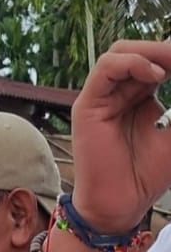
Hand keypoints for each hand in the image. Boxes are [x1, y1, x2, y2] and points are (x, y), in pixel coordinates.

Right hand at [71, 39, 170, 231]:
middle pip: (137, 50)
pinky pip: (106, 69)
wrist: (122, 202)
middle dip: (164, 49)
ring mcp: (101, 97)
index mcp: (141, 96)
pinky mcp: (87, 105)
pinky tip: (155, 75)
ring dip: (150, 52)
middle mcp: (119, 93)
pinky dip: (132, 63)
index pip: (156, 61)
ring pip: (120, 53)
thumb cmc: (148, 174)